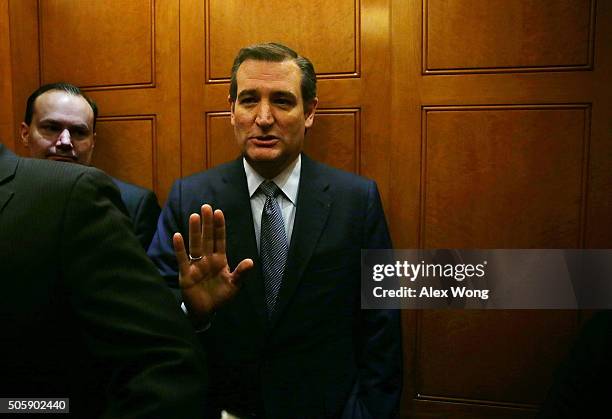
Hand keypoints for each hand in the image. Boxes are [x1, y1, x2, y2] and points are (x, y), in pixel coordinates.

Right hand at [173, 204, 252, 324]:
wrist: (205, 311)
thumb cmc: (220, 296)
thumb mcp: (234, 285)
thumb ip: (240, 273)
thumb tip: (250, 261)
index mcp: (220, 260)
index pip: (220, 240)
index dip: (219, 227)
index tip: (219, 212)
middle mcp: (207, 259)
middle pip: (207, 238)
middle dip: (207, 223)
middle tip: (206, 206)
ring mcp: (196, 265)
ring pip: (195, 245)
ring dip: (194, 231)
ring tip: (194, 216)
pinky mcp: (186, 274)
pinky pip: (182, 259)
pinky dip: (180, 248)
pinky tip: (177, 236)